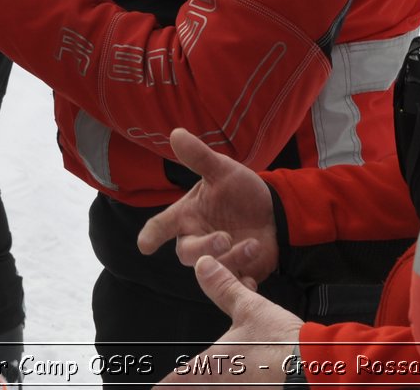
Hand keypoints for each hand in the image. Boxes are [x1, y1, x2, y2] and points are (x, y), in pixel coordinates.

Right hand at [138, 128, 279, 283]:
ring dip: (231, 260)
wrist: (274, 212)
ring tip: (251, 244)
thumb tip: (176, 133)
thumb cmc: (240, 190)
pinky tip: (252, 278)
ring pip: (212, 270)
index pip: (161, 226)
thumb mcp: (223, 170)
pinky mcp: (237, 273)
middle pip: (186, 254)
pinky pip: (234, 286)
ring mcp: (216, 258)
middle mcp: (197, 239)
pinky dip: (242, 284)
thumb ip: (199, 157)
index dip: (151, 235)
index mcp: (187, 216)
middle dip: (204, 248)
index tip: (145, 245)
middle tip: (224, 238)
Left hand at [157, 257, 302, 385]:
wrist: (316, 369)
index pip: (173, 382)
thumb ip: (223, 288)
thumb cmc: (282, 343)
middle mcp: (220, 386)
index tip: (153, 388)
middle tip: (172, 383)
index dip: (161, 385)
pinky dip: (238, 387)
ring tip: (211, 380)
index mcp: (210, 366)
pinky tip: (246, 382)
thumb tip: (203, 265)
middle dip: (185, 385)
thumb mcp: (250, 309)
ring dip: (211, 385)